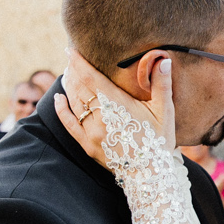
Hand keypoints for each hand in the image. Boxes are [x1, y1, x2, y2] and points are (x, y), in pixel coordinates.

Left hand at [54, 49, 174, 172]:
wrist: (150, 174)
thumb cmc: (159, 141)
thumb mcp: (164, 111)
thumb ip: (161, 84)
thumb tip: (163, 59)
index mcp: (116, 105)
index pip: (91, 78)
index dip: (79, 63)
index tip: (71, 50)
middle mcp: (99, 117)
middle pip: (79, 88)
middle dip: (74, 71)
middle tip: (71, 58)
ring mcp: (90, 132)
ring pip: (73, 103)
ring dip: (69, 86)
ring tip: (68, 73)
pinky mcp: (86, 146)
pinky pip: (68, 124)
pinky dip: (61, 110)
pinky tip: (58, 98)